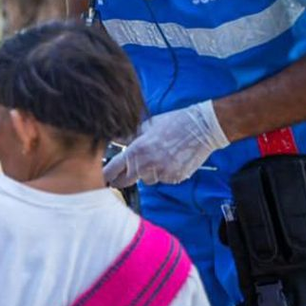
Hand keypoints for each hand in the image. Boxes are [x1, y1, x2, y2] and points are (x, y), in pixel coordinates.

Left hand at [103, 100, 228, 187]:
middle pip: (125, 182)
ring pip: (146, 180)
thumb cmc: (174, 123)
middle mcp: (146, 165)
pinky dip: (164, 173)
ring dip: (148, 173)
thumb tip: (115, 140)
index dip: (106, 175)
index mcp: (136, 151)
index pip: (112, 170)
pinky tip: (171, 160)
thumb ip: (129, 136)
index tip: (104, 178)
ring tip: (159, 157)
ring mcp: (161, 173)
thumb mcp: (147, 126)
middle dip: (123, 179)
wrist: (201, 128)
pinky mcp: (174, 178)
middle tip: (124, 175)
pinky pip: (163, 179)